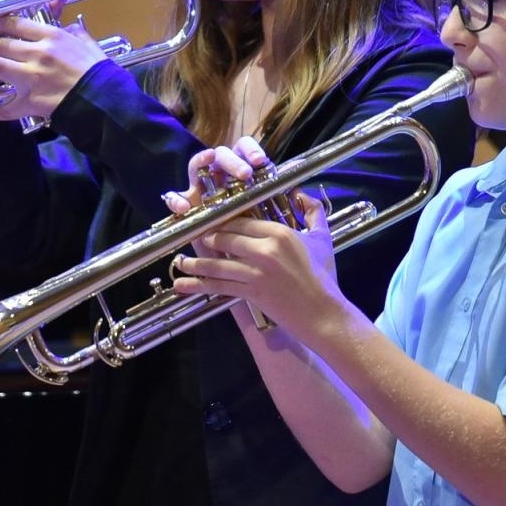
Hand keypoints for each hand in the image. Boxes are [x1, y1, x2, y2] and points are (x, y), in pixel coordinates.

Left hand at [0, 0, 102, 119]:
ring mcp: (31, 78)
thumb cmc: (98, 73)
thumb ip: (75, 33)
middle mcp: (37, 54)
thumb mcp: (88, 45)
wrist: (103, 101)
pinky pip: (7, 106)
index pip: (14, 23)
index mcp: (51, 37)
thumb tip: (68, 27)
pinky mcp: (31, 102)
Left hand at [166, 139, 344, 338]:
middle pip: (226, 238)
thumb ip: (312, 212)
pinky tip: (183, 286)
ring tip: (181, 263)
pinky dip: (198, 285)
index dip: (223, 221)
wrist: (322, 313)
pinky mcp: (251, 291)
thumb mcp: (322, 239)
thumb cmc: (323, 276)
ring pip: (218, 262)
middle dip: (207, 238)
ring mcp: (256, 271)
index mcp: (280, 233)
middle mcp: (265, 249)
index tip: (211, 222)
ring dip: (196, 263)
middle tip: (194, 238)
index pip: (242, 220)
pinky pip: (219, 285)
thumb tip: (301, 192)